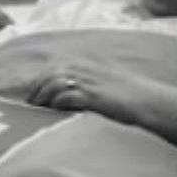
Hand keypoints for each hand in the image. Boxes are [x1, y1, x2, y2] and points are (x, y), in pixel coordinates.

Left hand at [28, 62, 154, 125]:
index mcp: (80, 65)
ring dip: (44, 98)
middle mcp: (80, 69)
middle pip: (47, 77)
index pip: (49, 71)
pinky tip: (56, 111)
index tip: (32, 97)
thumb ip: (79, 82)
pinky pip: (65, 97)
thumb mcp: (97, 80)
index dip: (38, 84)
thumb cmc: (122, 94)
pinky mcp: (91, 95)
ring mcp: (85, 81)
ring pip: (52, 85)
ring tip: (40, 110)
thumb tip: (60, 94)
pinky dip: (57, 104)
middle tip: (31, 106)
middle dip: (37, 92)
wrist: (145, 100)